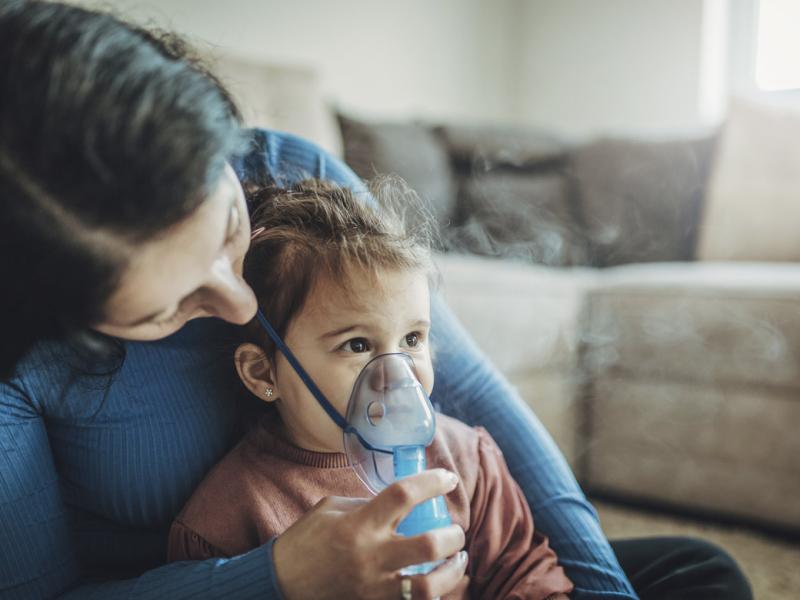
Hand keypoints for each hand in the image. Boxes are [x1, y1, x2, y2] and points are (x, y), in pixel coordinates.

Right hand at [272, 468, 467, 599]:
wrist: (281, 584)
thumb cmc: (306, 541)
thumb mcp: (331, 509)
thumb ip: (368, 504)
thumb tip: (401, 503)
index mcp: (359, 524)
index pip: (403, 495)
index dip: (431, 482)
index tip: (448, 478)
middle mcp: (370, 556)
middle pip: (428, 544)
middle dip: (452, 535)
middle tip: (456, 529)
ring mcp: (374, 587)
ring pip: (429, 586)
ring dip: (451, 571)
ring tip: (457, 559)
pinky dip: (432, 593)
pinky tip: (437, 582)